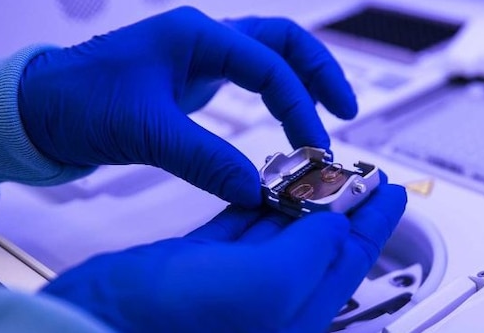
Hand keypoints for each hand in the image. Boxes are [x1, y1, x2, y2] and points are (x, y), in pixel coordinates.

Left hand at [18, 7, 355, 206]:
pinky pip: (249, 76)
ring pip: (269, 54)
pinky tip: (287, 118)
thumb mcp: (145, 131)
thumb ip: (205, 159)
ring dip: (303, 79)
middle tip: (346, 110)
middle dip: (319, 71)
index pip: (269, 64)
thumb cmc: (81, 102)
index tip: (314, 146)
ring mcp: (200, 54)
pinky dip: (276, 93)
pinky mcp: (192, 77)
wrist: (37, 107)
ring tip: (330, 111)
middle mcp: (204, 36)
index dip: (299, 105)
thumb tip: (257, 189)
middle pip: (283, 39)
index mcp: (196, 34)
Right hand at [41, 180, 406, 332]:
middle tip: (360, 171)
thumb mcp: (265, 285)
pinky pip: (240, 224)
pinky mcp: (198, 264)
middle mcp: (271, 300)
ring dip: (301, 195)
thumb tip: (338, 222)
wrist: (91, 326)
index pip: (351, 260)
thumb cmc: (170, 326)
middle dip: (343, 202)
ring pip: (281, 230)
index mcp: (296, 314)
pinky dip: (255, 199)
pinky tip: (266, 181)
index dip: (377, 222)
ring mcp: (233, 282)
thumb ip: (311, 250)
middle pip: (320, 242)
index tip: (392, 189)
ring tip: (320, 166)